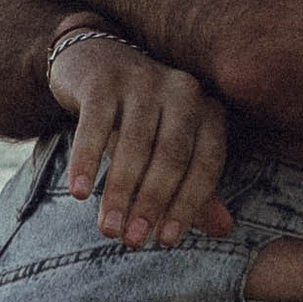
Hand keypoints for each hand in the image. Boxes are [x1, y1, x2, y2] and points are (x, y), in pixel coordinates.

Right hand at [48, 32, 233, 252]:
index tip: (165, 241)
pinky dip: (87, 161)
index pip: (206, 163)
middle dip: (152, 203)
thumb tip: (223, 230)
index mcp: (207, 110)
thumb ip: (195, 187)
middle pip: (171, 155)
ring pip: (135, 143)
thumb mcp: (168, 149)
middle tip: (132, 241)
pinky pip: (95, 125)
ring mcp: (143, 79)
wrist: (94, 60)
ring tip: (107, 229)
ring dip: (120, 191)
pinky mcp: (103, 79)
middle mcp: (182, 90)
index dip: (188, 205)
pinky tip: (79, 192)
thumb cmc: (139, 118)